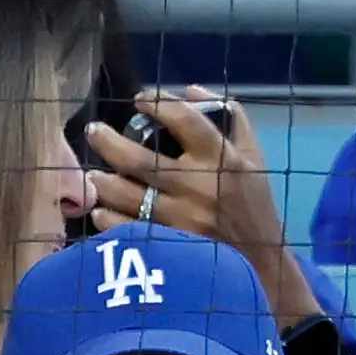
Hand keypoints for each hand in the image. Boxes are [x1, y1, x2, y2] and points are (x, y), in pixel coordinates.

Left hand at [85, 88, 294, 285]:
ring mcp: (182, 219)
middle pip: (142, 159)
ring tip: (94, 175)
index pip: (186, 119)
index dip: (158, 103)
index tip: (140, 98)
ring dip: (103, 182)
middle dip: (109, 142)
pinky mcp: (171, 247)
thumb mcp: (253, 156)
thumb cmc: (253, 204)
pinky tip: (100, 211)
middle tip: (93, 131)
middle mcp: (199, 186)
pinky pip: (128, 229)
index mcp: (222, 159)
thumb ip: (230, 117)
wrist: (262, 264)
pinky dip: (108, 220)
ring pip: (128, 195)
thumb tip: (190, 90)